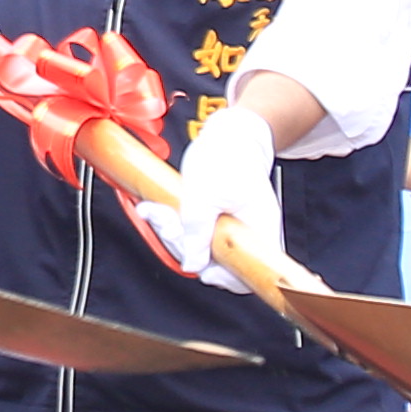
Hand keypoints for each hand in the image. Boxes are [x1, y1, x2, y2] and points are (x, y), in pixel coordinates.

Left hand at [132, 100, 284, 293]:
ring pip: (197, 247)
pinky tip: (152, 208)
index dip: (223, 278)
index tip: (201, 266)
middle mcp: (246, 235)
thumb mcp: (205, 194)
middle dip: (182, 244)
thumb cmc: (224, 156)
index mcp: (258, 231)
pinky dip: (169, 221)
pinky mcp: (212, 221)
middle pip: (214, 262)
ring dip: (170, 230)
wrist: (227, 133)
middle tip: (165, 220)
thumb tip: (193, 266)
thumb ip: (198, 232)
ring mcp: (229, 229)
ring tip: (155, 210)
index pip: (246, 274)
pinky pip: (189, 233)